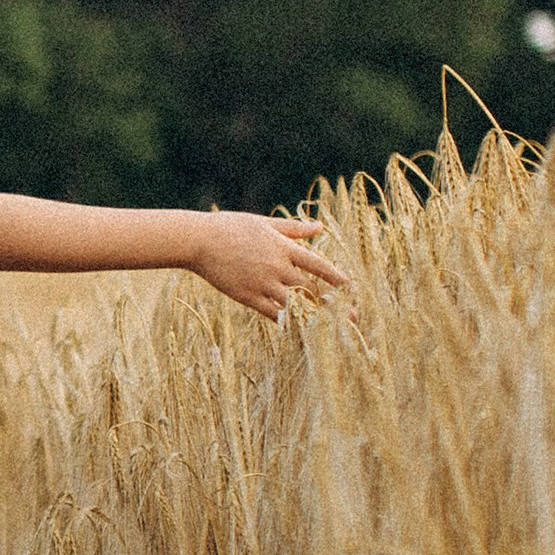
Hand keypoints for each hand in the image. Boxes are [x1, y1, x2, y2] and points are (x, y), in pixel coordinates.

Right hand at [190, 213, 349, 323]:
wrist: (199, 241)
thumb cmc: (231, 227)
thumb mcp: (264, 223)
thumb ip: (293, 229)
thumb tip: (319, 227)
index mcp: (284, 248)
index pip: (319, 265)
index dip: (338, 279)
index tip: (353, 289)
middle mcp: (277, 268)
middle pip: (312, 290)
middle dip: (335, 305)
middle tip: (354, 318)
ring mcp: (262, 284)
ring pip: (294, 305)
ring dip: (314, 318)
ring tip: (332, 330)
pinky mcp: (247, 297)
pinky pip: (272, 314)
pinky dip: (287, 323)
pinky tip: (300, 331)